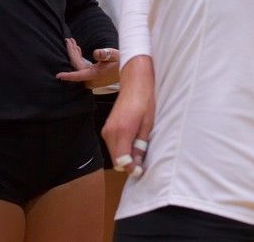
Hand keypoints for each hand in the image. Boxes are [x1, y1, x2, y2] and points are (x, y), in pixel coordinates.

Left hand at [56, 37, 118, 88]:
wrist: (129, 70)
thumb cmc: (122, 62)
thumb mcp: (114, 55)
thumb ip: (105, 54)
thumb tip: (96, 53)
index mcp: (95, 75)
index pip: (79, 75)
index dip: (68, 76)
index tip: (58, 76)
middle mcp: (91, 78)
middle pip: (77, 65)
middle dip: (71, 52)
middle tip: (67, 40)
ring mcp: (91, 78)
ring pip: (79, 65)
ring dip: (75, 53)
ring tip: (71, 41)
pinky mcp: (93, 75)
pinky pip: (82, 66)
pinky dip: (79, 56)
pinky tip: (77, 48)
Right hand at [101, 55, 153, 178]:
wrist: (135, 83)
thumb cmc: (144, 102)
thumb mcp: (147, 126)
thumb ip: (140, 146)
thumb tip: (138, 164)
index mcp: (122, 131)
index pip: (122, 161)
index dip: (132, 169)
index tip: (141, 170)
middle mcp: (110, 132)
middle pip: (116, 161)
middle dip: (128, 164)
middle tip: (142, 161)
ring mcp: (107, 129)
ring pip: (114, 154)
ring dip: (124, 156)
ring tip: (138, 148)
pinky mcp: (107, 127)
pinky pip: (112, 146)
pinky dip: (121, 149)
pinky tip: (132, 140)